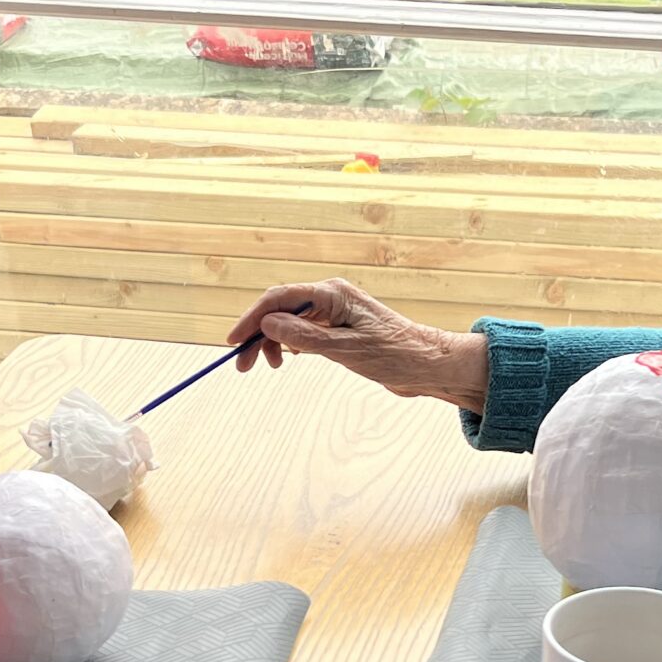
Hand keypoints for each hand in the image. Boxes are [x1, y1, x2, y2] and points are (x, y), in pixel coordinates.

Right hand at [226, 279, 488, 410]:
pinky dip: (289, 343)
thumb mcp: (346, 349)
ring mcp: (335, 312)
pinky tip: (286, 357)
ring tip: (267, 366)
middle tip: (243, 366)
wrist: (428, 365)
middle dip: (257, 333)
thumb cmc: (394, 355)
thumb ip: (305, 336)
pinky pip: (303, 329)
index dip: (251, 318)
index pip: (279, 298)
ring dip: (271, 340)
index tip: (233, 341)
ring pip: (289, 320)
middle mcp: (331, 297)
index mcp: (332, 294)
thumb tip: (268, 322)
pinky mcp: (340, 328)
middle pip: (280, 308)